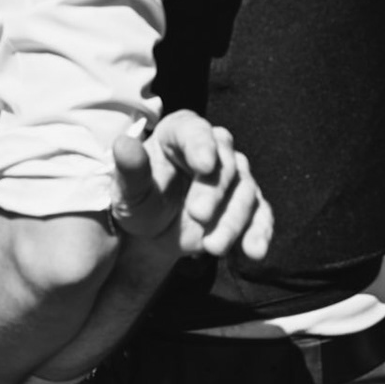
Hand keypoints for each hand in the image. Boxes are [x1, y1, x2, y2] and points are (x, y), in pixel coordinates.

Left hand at [111, 111, 273, 259]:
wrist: (155, 232)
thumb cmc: (140, 201)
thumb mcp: (129, 190)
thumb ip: (130, 168)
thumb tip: (123, 144)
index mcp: (181, 134)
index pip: (195, 132)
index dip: (201, 146)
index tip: (204, 165)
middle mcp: (215, 149)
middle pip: (225, 165)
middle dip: (214, 192)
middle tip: (198, 215)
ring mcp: (235, 178)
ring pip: (245, 192)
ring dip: (232, 221)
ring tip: (213, 247)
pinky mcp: (249, 205)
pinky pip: (261, 216)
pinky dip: (259, 233)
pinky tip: (254, 251)